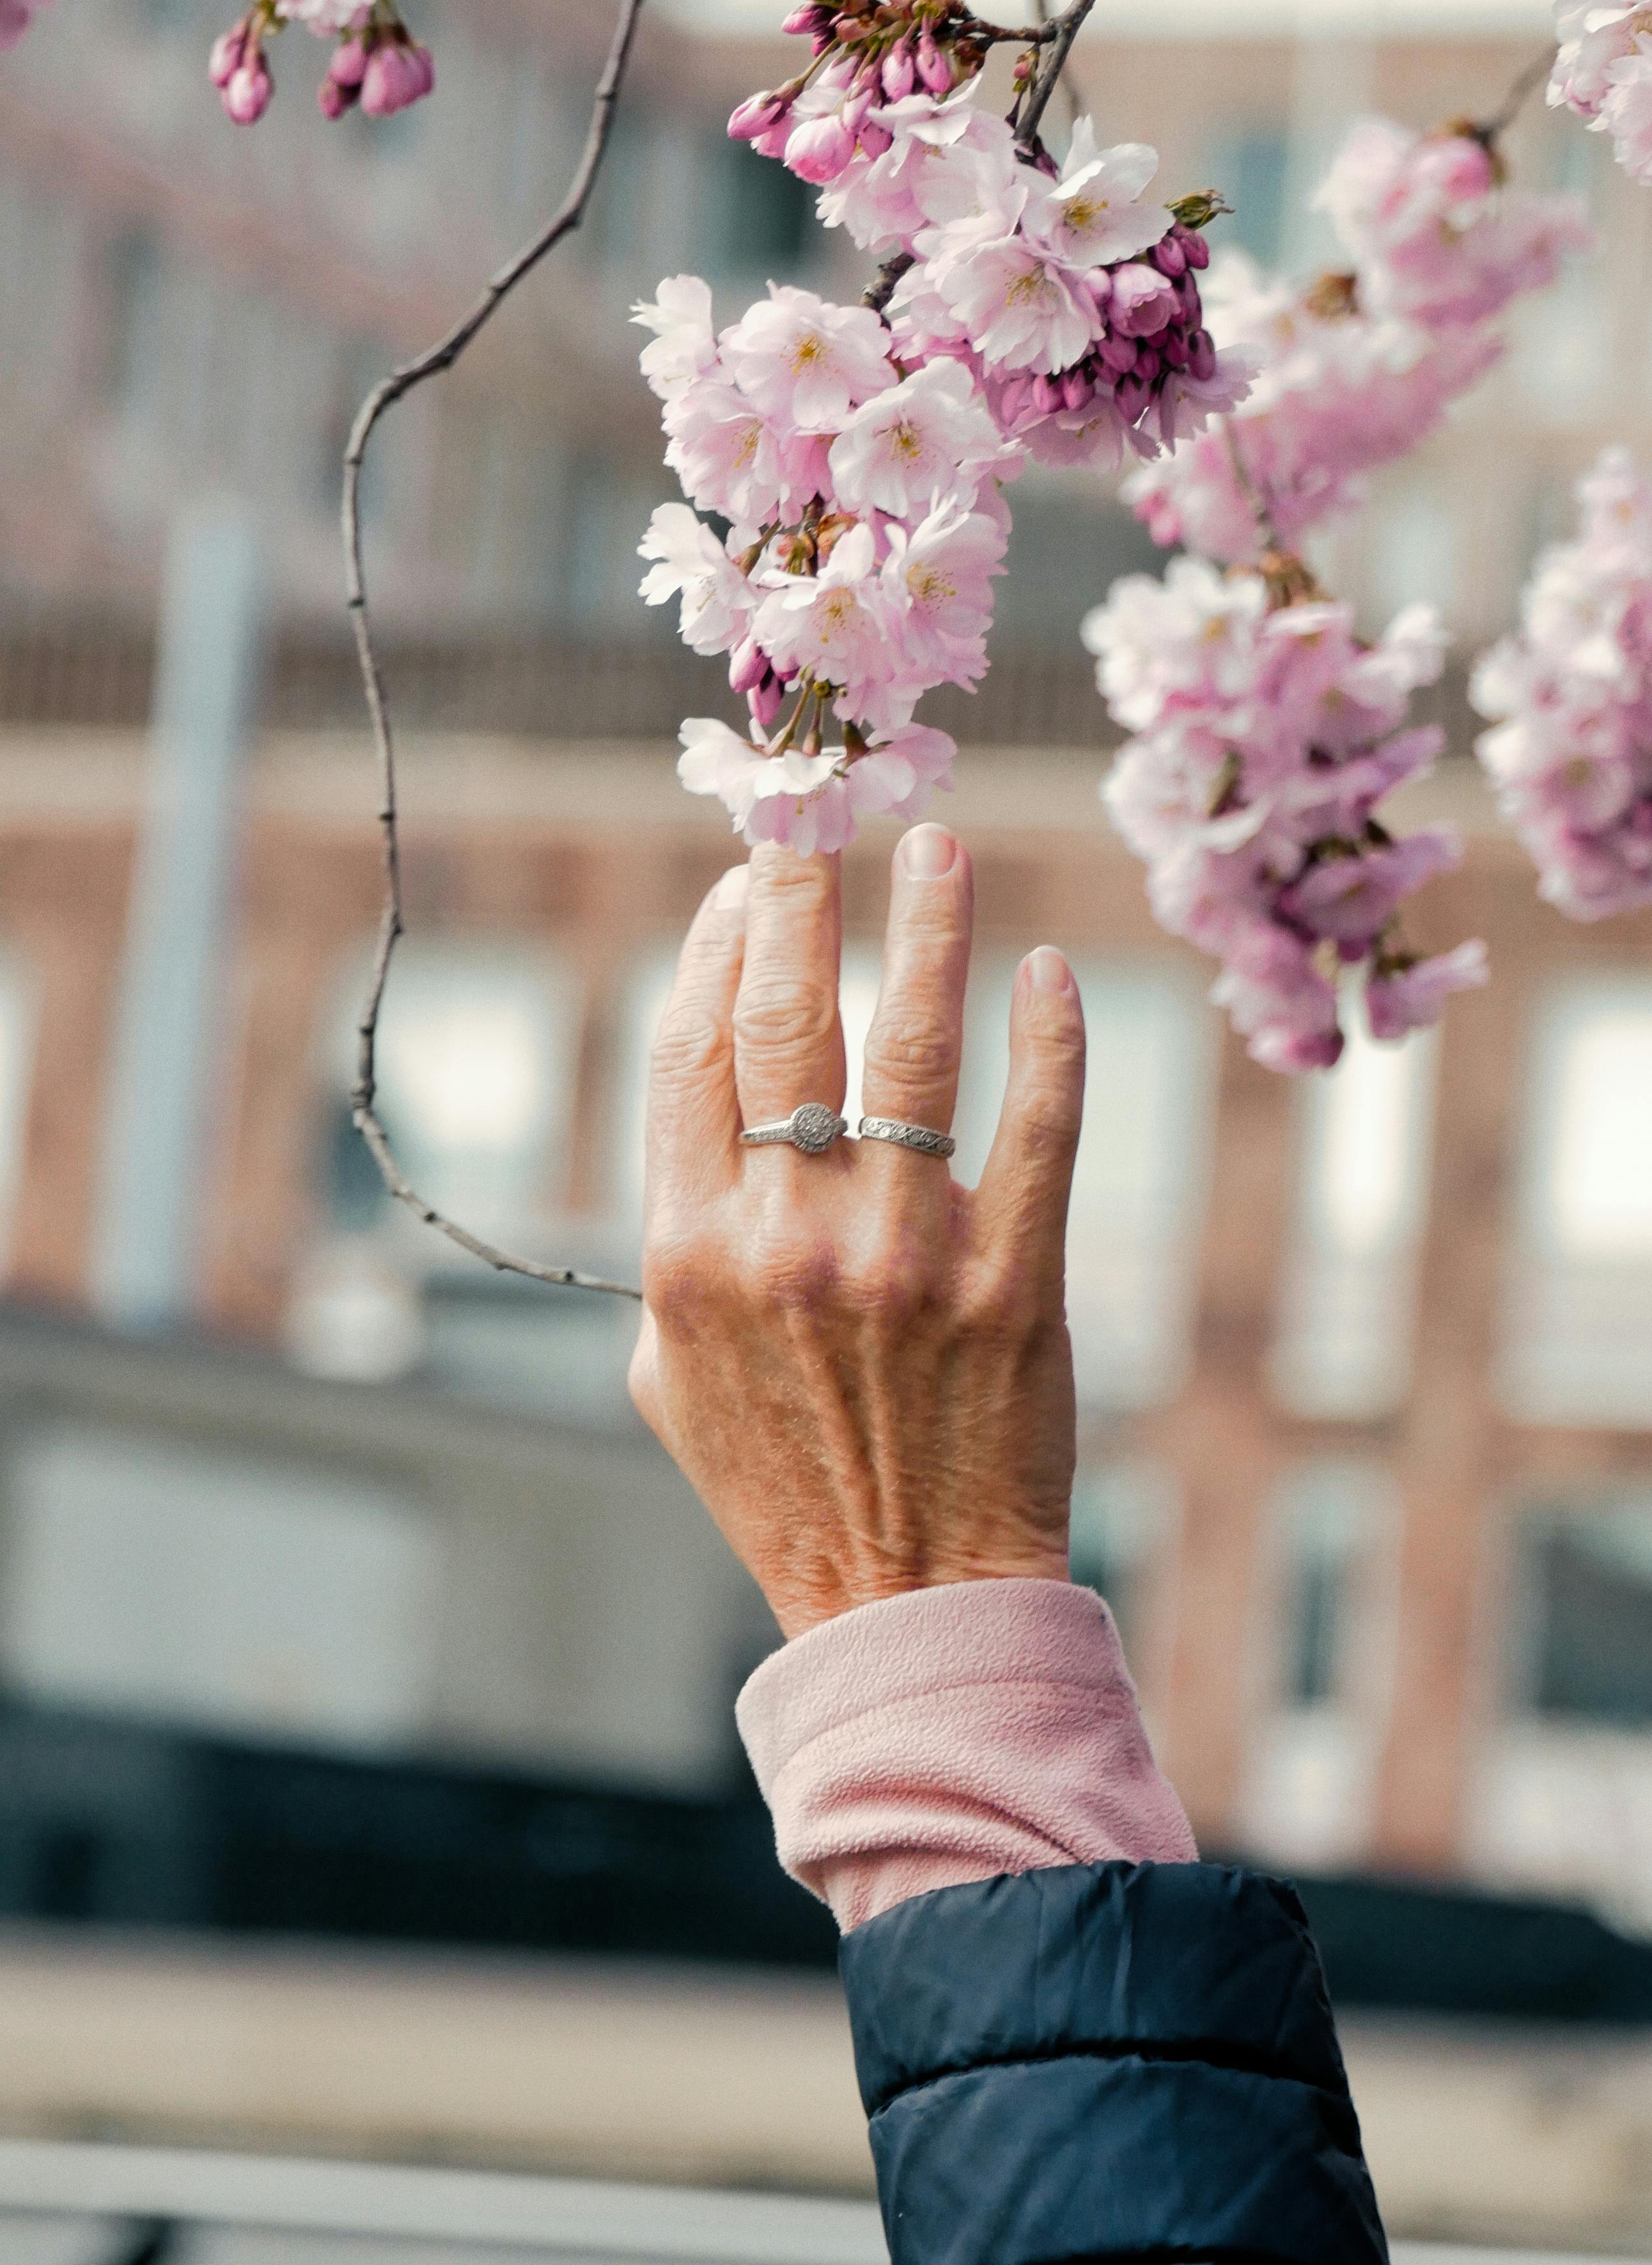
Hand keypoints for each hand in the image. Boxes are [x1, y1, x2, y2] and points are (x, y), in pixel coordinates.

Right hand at [629, 821, 1087, 1637]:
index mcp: (688, 1252)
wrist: (907, 1600)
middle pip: (782, 1016)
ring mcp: (903, 1258)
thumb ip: (666, 1256)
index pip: (691, 1049)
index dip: (714, 944)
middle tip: (823, 810)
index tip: (742, 881)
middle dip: (798, 892)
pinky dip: (1046, 1040)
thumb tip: (690, 1142)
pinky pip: (1035, 1129)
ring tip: (940, 844)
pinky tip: (1046, 972)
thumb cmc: (784, 1485)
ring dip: (924, 927)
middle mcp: (785, 1239)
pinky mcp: (1014, 1282)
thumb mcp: (669, 1380)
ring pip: (909, 1047)